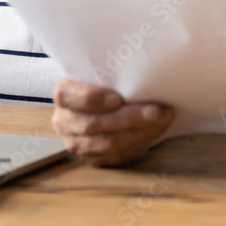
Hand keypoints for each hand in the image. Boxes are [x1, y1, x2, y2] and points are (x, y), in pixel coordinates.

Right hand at [51, 78, 175, 166]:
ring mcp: (77, 143)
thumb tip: (144, 67)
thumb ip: (113, 72)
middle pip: (93, 124)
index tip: (118, 98)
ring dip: (139, 133)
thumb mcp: (102, 72)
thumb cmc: (106, 81)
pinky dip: (140, 143)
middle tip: (155, 111)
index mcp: (64, 94)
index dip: (93, 99)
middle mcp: (65, 121)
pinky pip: (118, 156)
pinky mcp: (94, 159)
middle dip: (128, 118)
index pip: (70, 97)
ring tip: (162, 119)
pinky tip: (156, 130)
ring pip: (108, 144)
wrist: (105, 104)